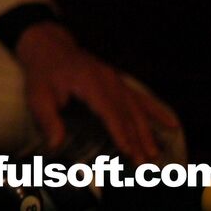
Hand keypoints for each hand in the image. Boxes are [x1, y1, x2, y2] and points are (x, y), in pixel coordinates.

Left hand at [15, 22, 178, 164]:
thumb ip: (47, 119)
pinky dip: (158, 111)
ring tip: (154, 154)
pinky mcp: (119, 82)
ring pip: (137, 110)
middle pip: (127, 114)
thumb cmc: (42, 73)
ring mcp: (116, 80)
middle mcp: (108, 81)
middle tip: (144, 164)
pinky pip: (141, 98)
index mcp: (90, 82)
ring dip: (147, 133)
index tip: (128, 152)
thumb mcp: (37, 94)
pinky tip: (173, 125)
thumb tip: (54, 146)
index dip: (120, 132)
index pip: (109, 112)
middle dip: (137, 140)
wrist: (48, 46)